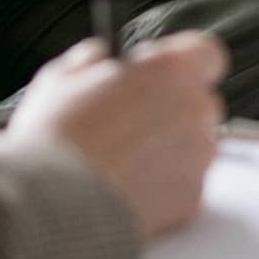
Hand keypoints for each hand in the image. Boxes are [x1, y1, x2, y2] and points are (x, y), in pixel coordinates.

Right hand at [7, 32, 227, 238]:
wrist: (54, 204)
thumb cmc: (57, 139)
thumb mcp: (60, 78)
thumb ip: (91, 60)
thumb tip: (99, 58)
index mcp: (170, 70)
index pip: (205, 53)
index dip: (180, 63)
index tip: (157, 72)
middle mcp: (194, 109)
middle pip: (197, 102)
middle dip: (170, 109)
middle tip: (128, 121)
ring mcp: (198, 157)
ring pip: (193, 146)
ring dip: (166, 149)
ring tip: (120, 162)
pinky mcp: (192, 199)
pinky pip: (182, 185)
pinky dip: (161, 188)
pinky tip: (124, 188)